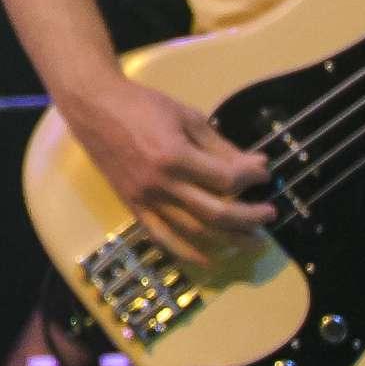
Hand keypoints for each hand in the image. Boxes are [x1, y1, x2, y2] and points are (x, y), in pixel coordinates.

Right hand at [68, 75, 273, 269]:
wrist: (94, 107)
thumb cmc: (142, 105)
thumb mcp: (186, 116)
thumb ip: (220, 145)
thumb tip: (256, 165)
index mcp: (174, 155)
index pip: (225, 178)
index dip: (251, 179)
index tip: (265, 174)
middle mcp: (160, 183)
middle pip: (215, 212)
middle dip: (249, 216)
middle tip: (270, 214)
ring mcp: (145, 198)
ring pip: (194, 231)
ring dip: (228, 239)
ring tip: (252, 238)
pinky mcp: (133, 206)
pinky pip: (162, 238)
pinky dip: (187, 253)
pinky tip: (209, 260)